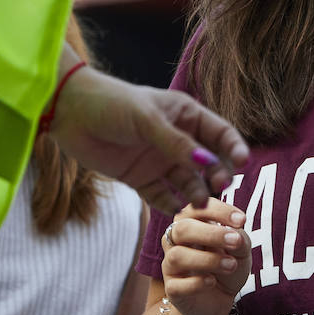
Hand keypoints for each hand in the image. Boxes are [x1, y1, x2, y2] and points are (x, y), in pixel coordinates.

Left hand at [47, 67, 248, 213]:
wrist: (70, 113)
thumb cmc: (112, 104)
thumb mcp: (148, 120)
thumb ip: (177, 144)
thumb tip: (209, 163)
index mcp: (186, 116)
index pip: (220, 133)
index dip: (233, 148)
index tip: (243, 163)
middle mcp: (178, 139)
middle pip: (209, 162)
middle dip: (218, 174)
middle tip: (220, 187)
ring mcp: (160, 160)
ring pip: (188, 182)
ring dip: (196, 192)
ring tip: (199, 203)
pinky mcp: (140, 178)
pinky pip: (162, 195)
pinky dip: (171, 204)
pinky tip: (177, 210)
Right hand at [160, 199, 249, 314]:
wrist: (221, 300)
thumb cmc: (229, 266)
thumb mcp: (241, 249)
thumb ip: (238, 238)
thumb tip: (234, 233)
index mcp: (193, 223)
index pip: (197, 208)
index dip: (218, 211)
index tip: (242, 220)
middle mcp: (177, 241)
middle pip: (181, 228)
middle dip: (211, 233)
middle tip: (235, 241)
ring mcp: (171, 265)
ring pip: (177, 256)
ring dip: (208, 260)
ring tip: (231, 265)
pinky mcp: (172, 289)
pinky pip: (177, 284)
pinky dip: (197, 283)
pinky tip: (212, 282)